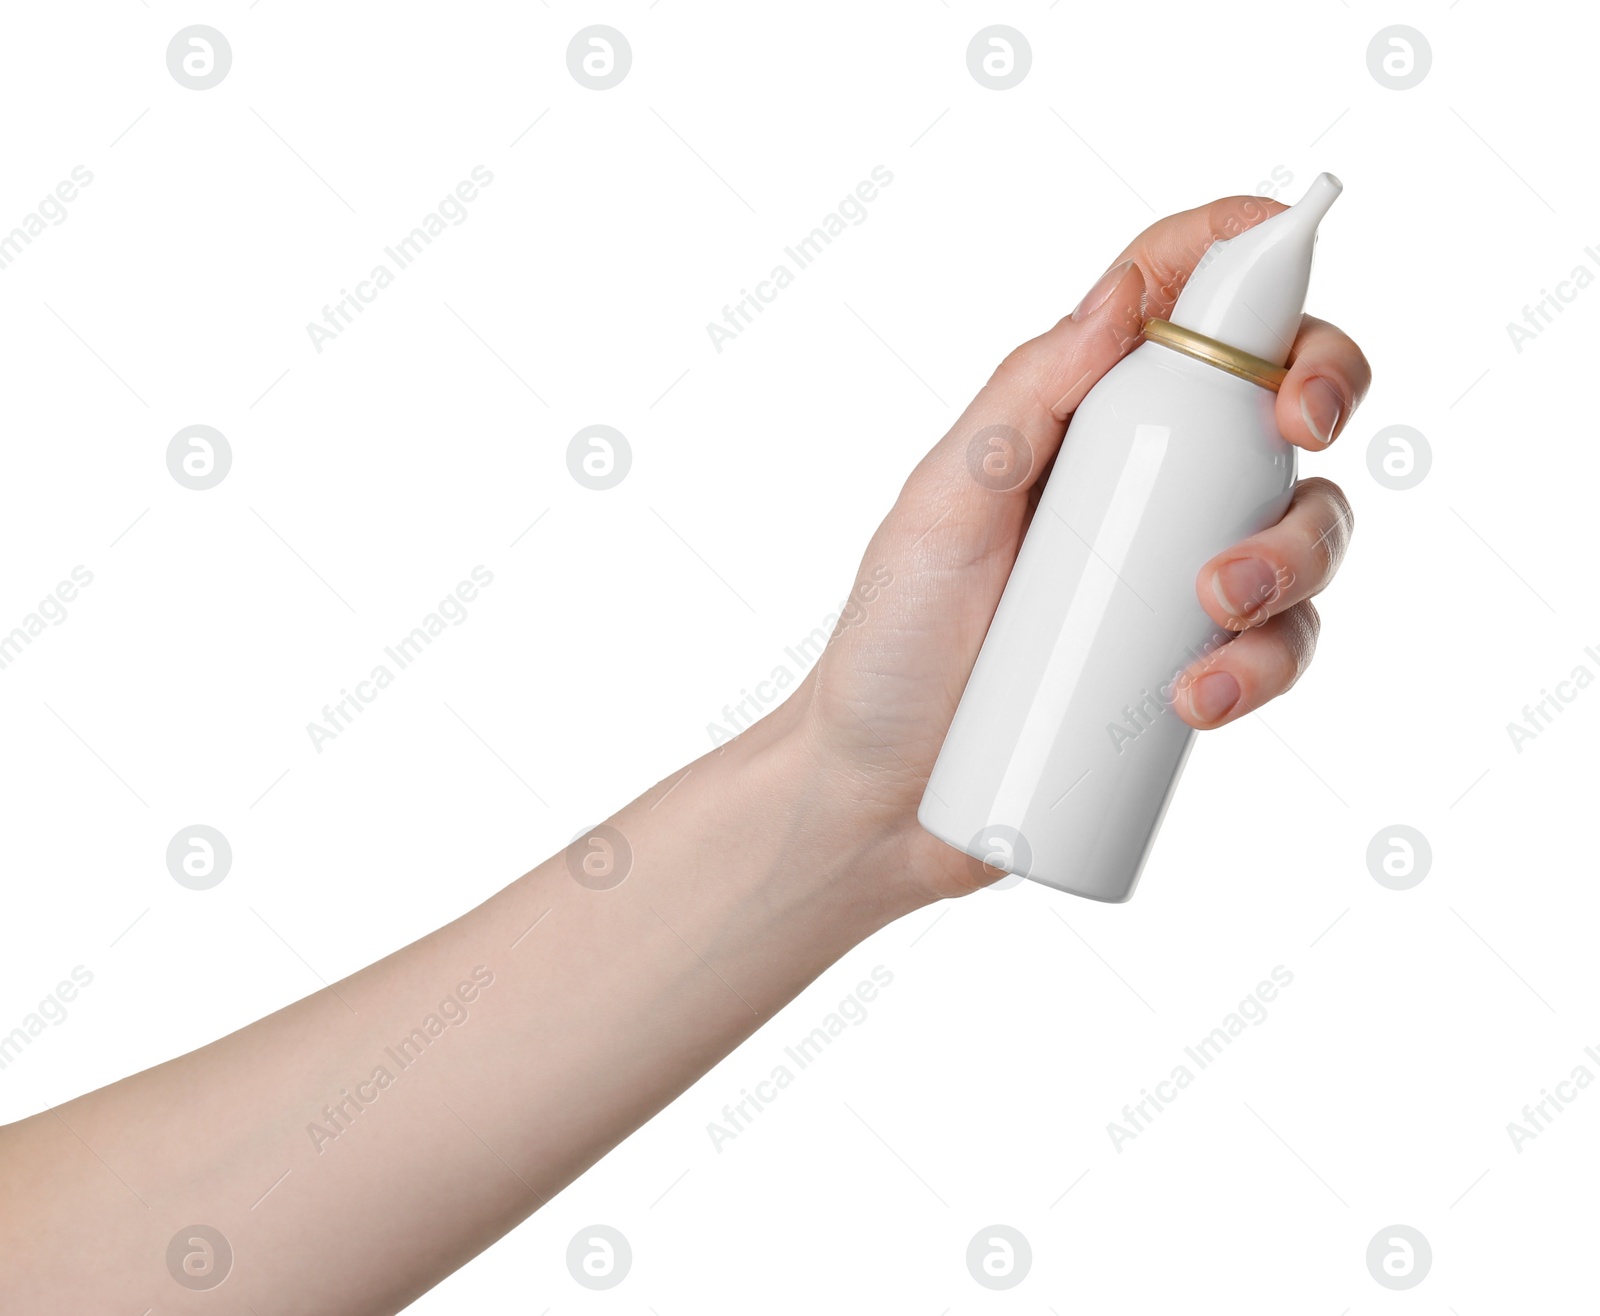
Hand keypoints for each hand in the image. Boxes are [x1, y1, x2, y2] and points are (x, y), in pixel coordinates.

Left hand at [780, 193, 1368, 902]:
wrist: (885, 797)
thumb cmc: (892, 643)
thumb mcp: (940, 507)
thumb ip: (1022, 401)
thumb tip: (1118, 297)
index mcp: (1081, 419)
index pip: (1182, 309)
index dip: (1244, 257)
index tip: (1284, 246)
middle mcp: (1146, 483)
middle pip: (1281, 401)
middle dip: (1320, 392)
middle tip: (1299, 428)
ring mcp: (1177, 574)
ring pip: (1306, 525)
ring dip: (1294, 550)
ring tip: (1215, 604)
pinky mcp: (1197, 662)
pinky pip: (1280, 645)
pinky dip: (1265, 664)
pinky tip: (1196, 696)